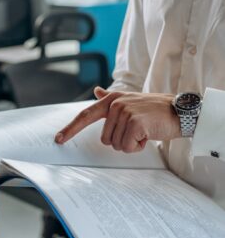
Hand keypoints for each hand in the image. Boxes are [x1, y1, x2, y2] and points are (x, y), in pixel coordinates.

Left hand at [55, 87, 180, 152]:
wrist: (178, 110)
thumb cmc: (153, 110)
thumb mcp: (129, 100)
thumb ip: (110, 97)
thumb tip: (97, 90)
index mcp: (111, 100)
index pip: (85, 115)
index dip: (71, 128)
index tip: (59, 139)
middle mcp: (115, 104)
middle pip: (105, 139)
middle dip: (121, 140)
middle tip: (137, 130)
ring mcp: (124, 112)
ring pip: (116, 145)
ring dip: (131, 143)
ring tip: (143, 130)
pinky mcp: (134, 122)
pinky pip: (127, 147)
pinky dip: (138, 146)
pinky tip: (148, 134)